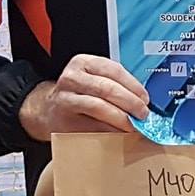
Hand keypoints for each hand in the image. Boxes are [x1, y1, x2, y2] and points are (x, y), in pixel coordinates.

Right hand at [18, 54, 148, 141]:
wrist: (49, 110)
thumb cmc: (79, 94)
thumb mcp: (93, 79)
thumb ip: (115, 84)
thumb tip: (143, 101)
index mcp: (83, 63)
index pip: (113, 70)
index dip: (133, 85)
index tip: (145, 98)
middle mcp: (72, 78)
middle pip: (108, 89)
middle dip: (130, 103)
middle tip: (143, 114)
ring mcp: (66, 99)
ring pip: (99, 107)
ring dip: (121, 118)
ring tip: (134, 124)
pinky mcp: (64, 120)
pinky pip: (91, 125)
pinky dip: (110, 130)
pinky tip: (119, 132)